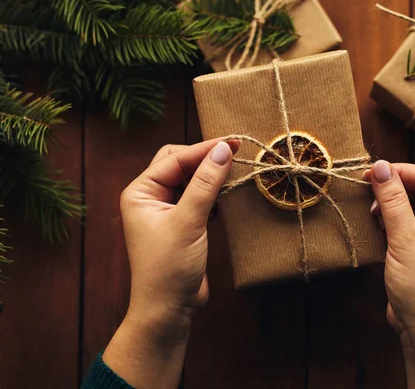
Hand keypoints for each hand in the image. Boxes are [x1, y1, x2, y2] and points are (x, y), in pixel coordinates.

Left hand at [120, 139, 238, 321]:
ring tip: (233, 172)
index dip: (204, 149)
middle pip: (180, 163)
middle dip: (205, 158)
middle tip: (235, 152)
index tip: (233, 143)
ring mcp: (167, 210)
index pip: (174, 159)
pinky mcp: (183, 223)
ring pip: (191, 179)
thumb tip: (223, 151)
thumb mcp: (188, 221)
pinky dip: (213, 193)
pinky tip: (225, 196)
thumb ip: (205, 184)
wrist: (168, 309)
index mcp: (140, 192)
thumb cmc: (168, 267)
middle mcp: (150, 197)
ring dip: (211, 176)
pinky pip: (199, 197)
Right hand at [367, 161, 414, 387]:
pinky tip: (374, 225)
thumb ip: (392, 201)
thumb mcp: (405, 239)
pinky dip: (387, 220)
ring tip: (371, 213)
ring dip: (387, 205)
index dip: (400, 172)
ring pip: (407, 204)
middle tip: (366, 191)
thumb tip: (379, 167)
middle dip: (391, 189)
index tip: (371, 173)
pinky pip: (402, 221)